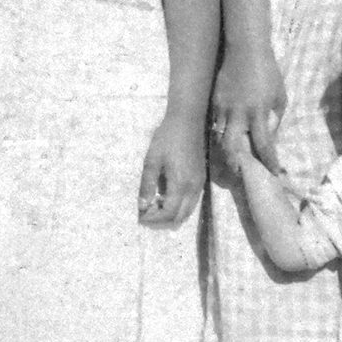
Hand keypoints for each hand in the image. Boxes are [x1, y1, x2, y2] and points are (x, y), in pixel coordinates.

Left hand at [137, 112, 205, 226]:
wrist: (187, 121)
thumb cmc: (167, 138)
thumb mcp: (152, 160)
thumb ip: (147, 184)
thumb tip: (142, 206)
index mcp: (180, 184)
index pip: (169, 212)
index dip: (154, 219)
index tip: (140, 217)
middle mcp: (193, 188)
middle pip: (180, 217)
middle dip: (162, 221)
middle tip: (146, 215)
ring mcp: (199, 184)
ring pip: (188, 211)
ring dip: (171, 215)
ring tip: (154, 208)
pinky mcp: (200, 179)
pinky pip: (191, 202)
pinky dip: (179, 207)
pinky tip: (166, 199)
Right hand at [211, 44, 285, 175]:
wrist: (246, 50)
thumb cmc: (268, 72)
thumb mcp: (279, 96)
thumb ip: (274, 118)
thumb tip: (269, 136)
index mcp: (259, 111)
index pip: (264, 144)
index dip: (269, 161)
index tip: (273, 172)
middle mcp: (239, 113)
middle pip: (232, 147)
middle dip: (236, 163)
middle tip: (241, 173)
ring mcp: (223, 107)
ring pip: (219, 137)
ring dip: (225, 150)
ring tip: (231, 160)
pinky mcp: (214, 101)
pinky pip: (215, 123)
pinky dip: (220, 133)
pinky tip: (224, 138)